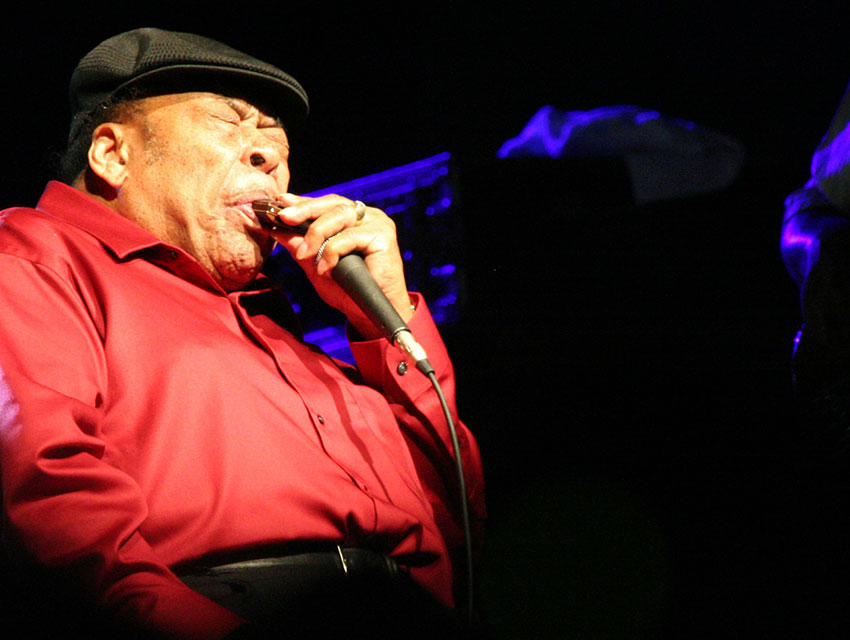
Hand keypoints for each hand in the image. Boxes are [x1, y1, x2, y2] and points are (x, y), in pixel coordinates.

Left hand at [268, 193, 412, 338]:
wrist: (370, 314)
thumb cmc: (347, 290)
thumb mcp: (315, 265)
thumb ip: (300, 246)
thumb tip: (277, 229)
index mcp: (353, 219)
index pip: (326, 204)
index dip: (303, 202)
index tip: (280, 204)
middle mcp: (367, 217)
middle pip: (333, 203)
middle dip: (305, 210)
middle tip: (284, 217)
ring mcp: (377, 224)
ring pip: (339, 216)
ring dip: (316, 234)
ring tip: (303, 255)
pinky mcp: (383, 237)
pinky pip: (349, 237)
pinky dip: (332, 252)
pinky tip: (324, 269)